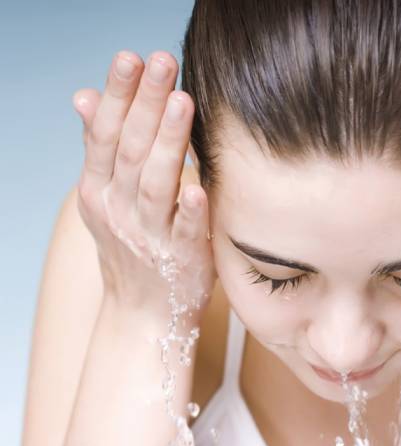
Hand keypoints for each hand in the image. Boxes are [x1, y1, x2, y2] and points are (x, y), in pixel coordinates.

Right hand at [72, 50, 215, 316]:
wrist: (144, 314)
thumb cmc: (132, 247)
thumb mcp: (106, 199)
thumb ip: (101, 149)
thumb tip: (84, 97)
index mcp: (98, 191)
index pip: (104, 135)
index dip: (116, 96)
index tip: (131, 58)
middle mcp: (117, 210)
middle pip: (130, 149)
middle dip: (145, 103)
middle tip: (163, 61)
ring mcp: (148, 237)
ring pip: (154, 183)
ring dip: (168, 142)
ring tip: (184, 102)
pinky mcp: (180, 260)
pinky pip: (184, 233)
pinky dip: (190, 211)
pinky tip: (198, 186)